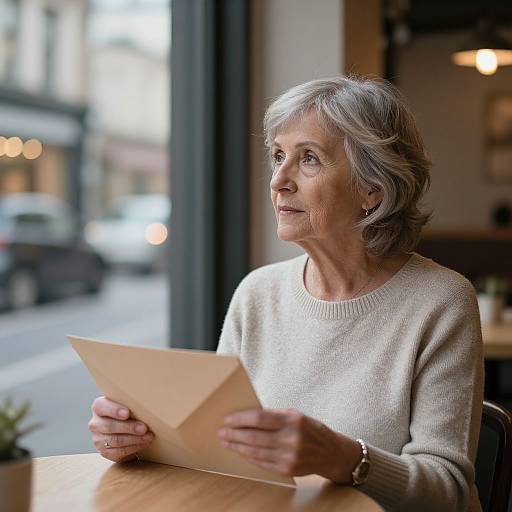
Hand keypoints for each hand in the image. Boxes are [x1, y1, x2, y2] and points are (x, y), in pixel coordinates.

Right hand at [88, 396, 153, 461]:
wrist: (125, 428)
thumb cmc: (128, 412)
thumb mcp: (128, 404)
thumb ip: (132, 402)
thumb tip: (148, 401)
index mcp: (99, 407)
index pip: (101, 406)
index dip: (114, 410)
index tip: (127, 413)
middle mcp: (95, 423)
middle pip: (109, 426)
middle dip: (129, 427)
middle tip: (144, 428)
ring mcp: (98, 439)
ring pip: (114, 440)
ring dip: (134, 439)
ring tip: (148, 437)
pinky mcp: (104, 452)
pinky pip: (117, 452)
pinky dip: (133, 448)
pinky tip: (143, 443)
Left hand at [217, 408, 360, 481]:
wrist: (331, 453)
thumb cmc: (311, 430)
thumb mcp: (296, 415)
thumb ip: (274, 415)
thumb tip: (247, 415)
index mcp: (293, 420)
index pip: (260, 418)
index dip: (241, 419)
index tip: (227, 419)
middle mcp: (291, 439)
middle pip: (254, 436)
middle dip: (234, 433)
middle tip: (222, 431)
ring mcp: (289, 456)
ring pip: (255, 451)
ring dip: (237, 446)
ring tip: (226, 441)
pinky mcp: (286, 469)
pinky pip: (261, 462)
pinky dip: (248, 456)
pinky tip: (240, 451)